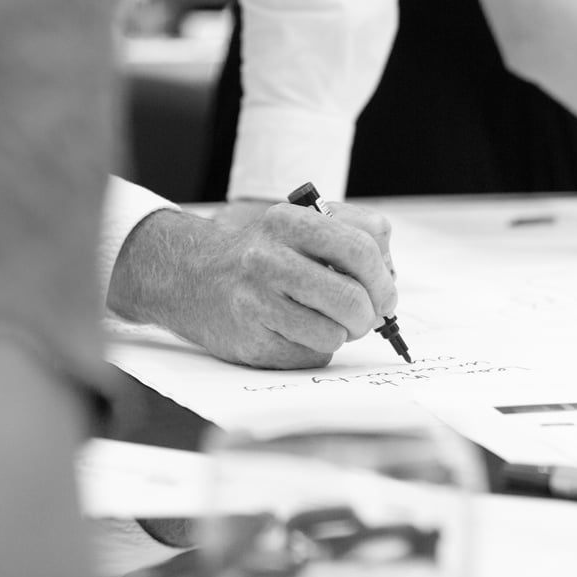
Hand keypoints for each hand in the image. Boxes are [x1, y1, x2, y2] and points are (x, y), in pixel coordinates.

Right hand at [109, 203, 397, 368]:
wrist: (188, 276)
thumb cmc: (260, 254)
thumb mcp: (300, 225)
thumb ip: (352, 236)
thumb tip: (388, 277)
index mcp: (288, 221)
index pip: (363, 249)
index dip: (384, 279)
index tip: (384, 293)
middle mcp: (268, 259)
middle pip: (353, 299)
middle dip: (369, 314)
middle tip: (364, 316)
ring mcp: (256, 302)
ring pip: (334, 334)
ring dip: (340, 334)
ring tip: (324, 321)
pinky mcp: (250, 341)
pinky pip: (311, 356)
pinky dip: (315, 349)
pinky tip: (295, 332)